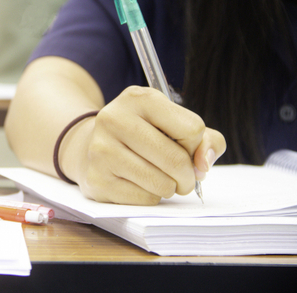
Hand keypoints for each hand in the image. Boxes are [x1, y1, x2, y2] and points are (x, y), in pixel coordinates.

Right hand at [67, 86, 225, 205]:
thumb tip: (203, 164)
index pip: (192, 129)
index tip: (184, 148)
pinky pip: (144, 199)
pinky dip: (150, 197)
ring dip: (170, 188)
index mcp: (138, 98)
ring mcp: (102, 150)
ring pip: (162, 183)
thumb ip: (205, 139)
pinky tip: (139, 184)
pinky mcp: (97, 179)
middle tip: (184, 178)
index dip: (196, 145)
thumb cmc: (142, 134)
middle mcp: (114, 119)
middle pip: (176, 160)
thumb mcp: (172, 122)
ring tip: (160, 178)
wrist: (91, 144)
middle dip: (188, 176)